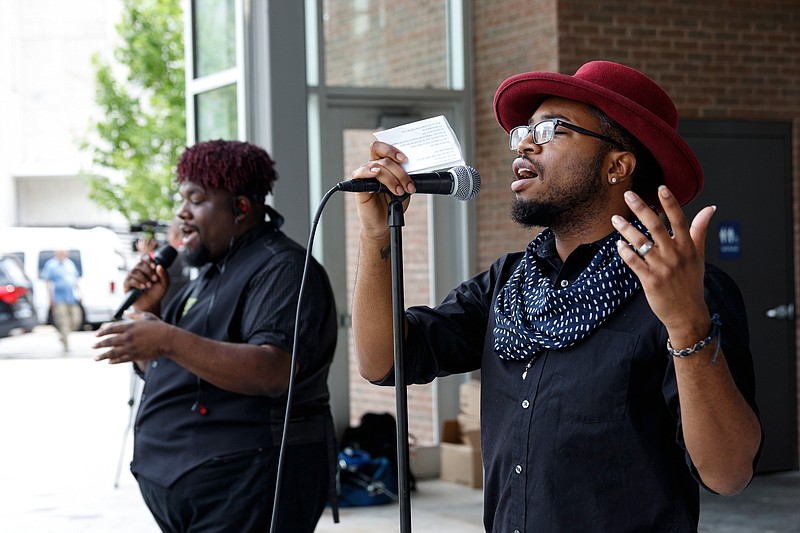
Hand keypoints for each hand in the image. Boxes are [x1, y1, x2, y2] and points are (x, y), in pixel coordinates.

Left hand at [93, 312, 168, 363]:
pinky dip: (114, 361)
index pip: (111, 329)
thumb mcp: (146, 316)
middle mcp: (128, 337)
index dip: (102, 332)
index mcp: (129, 326)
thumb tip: (126, 312)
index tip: (96, 335)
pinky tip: (110, 362)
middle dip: (99, 344)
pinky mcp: (135, 356)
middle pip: (109, 341)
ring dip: (103, 356)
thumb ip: (134, 314)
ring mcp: (131, 347)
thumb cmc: (158, 326)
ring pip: (113, 353)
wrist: (168, 339)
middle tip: (93, 346)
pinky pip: (122, 359)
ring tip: (96, 358)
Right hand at [122, 257, 169, 312]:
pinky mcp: (127, 284)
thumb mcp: (164, 283)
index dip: (148, 260)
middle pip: (139, 264)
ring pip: (134, 272)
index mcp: (147, 267)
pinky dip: (137, 283)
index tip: (154, 266)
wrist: (151, 304)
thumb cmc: (156, 292)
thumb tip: (159, 266)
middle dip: (148, 271)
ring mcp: (132, 277)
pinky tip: (143, 287)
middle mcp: (138, 270)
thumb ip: (164, 275)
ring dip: (143, 278)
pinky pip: (130, 280)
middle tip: (155, 279)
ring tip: (149, 285)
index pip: (144, 258)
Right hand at [351, 141, 412, 239]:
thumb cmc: (393, 204)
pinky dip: (369, 171)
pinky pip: (360, 173)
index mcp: (384, 164)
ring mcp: (366, 175)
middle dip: (399, 171)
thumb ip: (405, 176)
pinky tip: (377, 173)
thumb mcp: (404, 187)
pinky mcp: (359, 186)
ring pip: (378, 166)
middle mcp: (374, 167)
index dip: (394, 150)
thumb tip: (413, 168)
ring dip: (392, 178)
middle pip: (383, 156)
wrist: (384, 223)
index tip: (406, 160)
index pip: (384, 148)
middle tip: (408, 185)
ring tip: (399, 191)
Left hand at [612, 186, 714, 340]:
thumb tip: (710, 208)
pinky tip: (618, 244)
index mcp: (688, 247)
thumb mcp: (699, 255)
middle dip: (641, 209)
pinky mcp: (650, 281)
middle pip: (657, 226)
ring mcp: (662, 268)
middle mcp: (675, 255)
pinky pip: (635, 262)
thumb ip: (700, 230)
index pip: (680, 220)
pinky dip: (625, 252)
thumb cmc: (691, 282)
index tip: (661, 188)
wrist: (688, 313)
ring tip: (615, 219)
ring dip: (626, 229)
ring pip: (642, 243)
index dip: (670, 203)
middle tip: (628, 195)